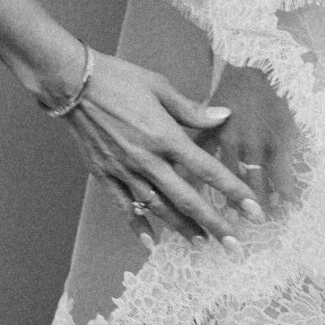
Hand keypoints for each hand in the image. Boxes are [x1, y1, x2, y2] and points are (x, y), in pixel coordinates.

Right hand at [54, 51, 265, 248]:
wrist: (71, 83)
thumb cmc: (117, 79)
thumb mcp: (160, 86)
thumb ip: (193, 110)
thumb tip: (224, 116)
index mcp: (165, 136)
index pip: (208, 170)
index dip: (234, 192)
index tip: (253, 211)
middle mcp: (147, 160)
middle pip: (187, 199)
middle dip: (214, 224)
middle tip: (234, 246)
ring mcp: (124, 171)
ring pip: (159, 208)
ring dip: (182, 229)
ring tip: (202, 244)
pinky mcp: (104, 175)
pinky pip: (124, 206)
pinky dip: (138, 226)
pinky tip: (151, 242)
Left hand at [194, 63, 299, 212]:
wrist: (260, 57)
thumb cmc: (232, 78)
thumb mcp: (207, 101)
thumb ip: (194, 127)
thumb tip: (184, 147)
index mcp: (210, 133)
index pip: (199, 170)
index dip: (197, 193)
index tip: (196, 213)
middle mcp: (230, 142)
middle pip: (225, 183)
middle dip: (227, 208)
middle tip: (229, 231)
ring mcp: (255, 142)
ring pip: (253, 181)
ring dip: (256, 204)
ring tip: (259, 222)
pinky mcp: (279, 138)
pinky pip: (281, 171)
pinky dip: (283, 189)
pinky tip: (286, 204)